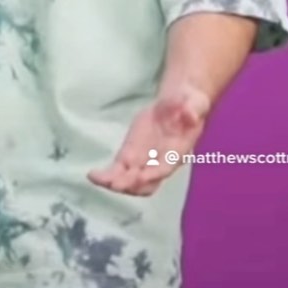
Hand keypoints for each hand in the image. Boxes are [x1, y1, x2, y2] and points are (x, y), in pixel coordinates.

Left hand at [87, 84, 209, 195]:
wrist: (180, 103)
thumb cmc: (190, 104)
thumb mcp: (195, 102)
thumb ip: (192, 109)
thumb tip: (190, 114)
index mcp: (177, 152)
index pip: (165, 168)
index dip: (154, 174)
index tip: (141, 176)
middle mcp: (160, 163)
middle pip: (145, 183)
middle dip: (131, 184)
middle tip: (115, 184)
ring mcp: (145, 161)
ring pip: (130, 181)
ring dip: (115, 183)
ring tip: (98, 179)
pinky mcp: (132, 154)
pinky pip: (119, 170)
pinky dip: (106, 176)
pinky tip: (92, 175)